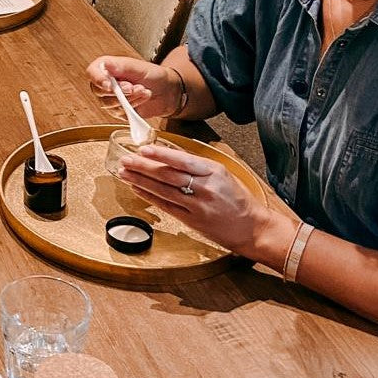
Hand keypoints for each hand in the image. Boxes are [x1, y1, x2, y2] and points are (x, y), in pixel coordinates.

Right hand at [86, 56, 180, 119]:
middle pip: (99, 91)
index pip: (92, 73)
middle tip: (134, 87)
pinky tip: (143, 97)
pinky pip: (120, 113)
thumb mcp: (138, 67)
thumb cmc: (153, 75)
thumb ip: (122, 66)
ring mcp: (110, 99)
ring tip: (143, 90)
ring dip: (130, 98)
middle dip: (119, 91)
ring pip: (111, 104)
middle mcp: (105, 84)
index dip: (98, 80)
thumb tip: (106, 64)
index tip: (110, 85)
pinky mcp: (118, 112)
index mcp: (107, 68)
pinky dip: (134, 106)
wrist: (167, 91)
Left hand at [117, 142, 283, 259]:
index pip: (182, 160)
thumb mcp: (223, 175)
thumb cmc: (239, 200)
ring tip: (125, 172)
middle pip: (168, 175)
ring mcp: (198, 205)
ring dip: (141, 180)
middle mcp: (205, 187)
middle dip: (143, 166)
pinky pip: (166, 206)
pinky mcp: (192, 220)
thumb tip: (171, 156)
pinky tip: (137, 189)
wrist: (253, 228)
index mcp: (214, 172)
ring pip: (163, 190)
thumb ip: (199, 167)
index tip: (143, 149)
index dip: (161, 155)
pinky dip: (150, 196)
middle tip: (126, 159)